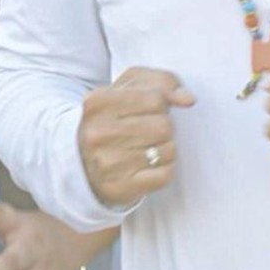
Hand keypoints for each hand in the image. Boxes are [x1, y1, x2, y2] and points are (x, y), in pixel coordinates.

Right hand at [78, 67, 193, 205]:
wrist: (82, 160)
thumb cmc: (112, 118)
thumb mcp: (129, 88)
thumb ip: (162, 82)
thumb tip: (188, 99)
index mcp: (98, 102)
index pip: (156, 99)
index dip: (162, 104)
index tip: (149, 111)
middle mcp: (98, 132)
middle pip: (164, 125)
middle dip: (164, 128)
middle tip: (149, 132)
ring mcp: (107, 162)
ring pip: (168, 150)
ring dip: (166, 149)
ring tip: (148, 148)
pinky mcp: (120, 187)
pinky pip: (165, 175)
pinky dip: (164, 170)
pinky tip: (149, 166)